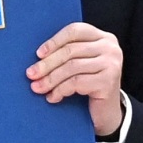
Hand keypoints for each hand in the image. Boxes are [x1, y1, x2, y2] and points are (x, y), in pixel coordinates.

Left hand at [27, 21, 124, 135]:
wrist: (107, 111)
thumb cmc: (90, 84)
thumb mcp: (81, 63)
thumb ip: (67, 53)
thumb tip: (38, 56)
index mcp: (103, 37)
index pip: (75, 31)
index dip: (54, 41)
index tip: (38, 54)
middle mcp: (110, 48)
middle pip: (70, 50)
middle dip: (47, 64)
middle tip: (31, 74)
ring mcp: (111, 64)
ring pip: (71, 67)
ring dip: (50, 79)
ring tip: (37, 87)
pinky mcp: (108, 81)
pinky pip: (76, 82)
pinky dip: (60, 90)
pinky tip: (52, 97)